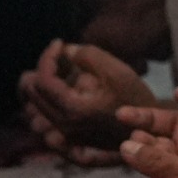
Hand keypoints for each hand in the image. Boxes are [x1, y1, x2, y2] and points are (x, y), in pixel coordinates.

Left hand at [20, 41, 155, 158]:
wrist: (147, 128)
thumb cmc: (134, 98)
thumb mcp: (116, 70)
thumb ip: (88, 55)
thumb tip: (66, 50)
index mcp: (72, 110)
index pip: (42, 80)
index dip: (47, 56)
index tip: (59, 43)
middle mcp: (62, 125)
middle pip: (30, 92)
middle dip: (42, 68)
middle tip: (60, 56)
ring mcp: (62, 133)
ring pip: (31, 104)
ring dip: (40, 84)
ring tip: (59, 71)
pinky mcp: (66, 135)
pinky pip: (42, 114)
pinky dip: (45, 98)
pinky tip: (62, 87)